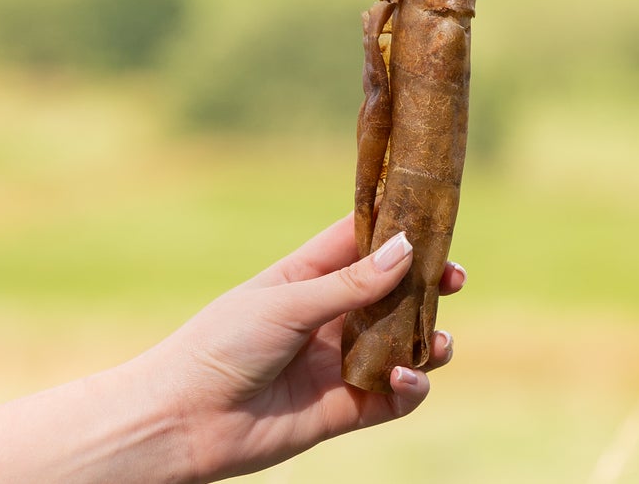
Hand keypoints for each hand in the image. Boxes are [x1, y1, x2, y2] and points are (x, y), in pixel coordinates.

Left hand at [141, 215, 463, 481]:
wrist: (184, 420)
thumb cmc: (222, 344)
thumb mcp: (287, 303)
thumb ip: (350, 284)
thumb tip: (406, 249)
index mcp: (308, 276)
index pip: (361, 240)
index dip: (399, 228)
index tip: (436, 218)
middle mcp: (328, 315)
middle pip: (392, 292)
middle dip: (426, 285)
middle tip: (455, 279)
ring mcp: (337, 362)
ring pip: (399, 344)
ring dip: (426, 340)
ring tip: (437, 342)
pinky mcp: (342, 409)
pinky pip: (391, 396)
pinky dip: (410, 387)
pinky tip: (407, 379)